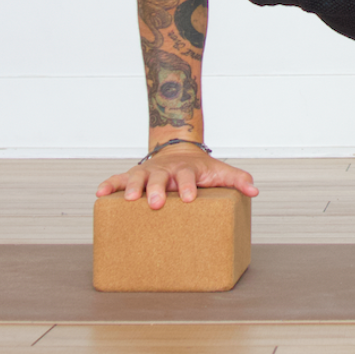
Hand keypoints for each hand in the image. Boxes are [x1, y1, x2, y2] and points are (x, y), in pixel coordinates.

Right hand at [97, 145, 260, 209]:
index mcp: (187, 170)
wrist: (180, 150)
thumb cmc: (201, 168)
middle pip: (160, 177)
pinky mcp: (134, 175)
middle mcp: (166, 170)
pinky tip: (99, 194)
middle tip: (156, 203)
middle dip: (158, 189)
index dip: (188, 186)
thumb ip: (237, 180)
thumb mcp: (220, 171)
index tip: (189, 198)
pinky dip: (109, 184)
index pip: (188, 177)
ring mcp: (148, 172)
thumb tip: (255, 191)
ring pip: (137, 177)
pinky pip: (118, 178)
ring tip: (128, 199)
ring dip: (131, 187)